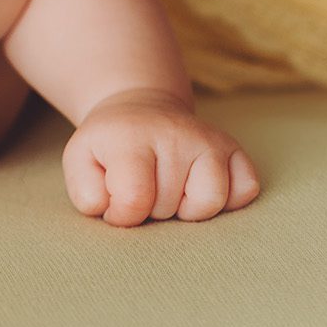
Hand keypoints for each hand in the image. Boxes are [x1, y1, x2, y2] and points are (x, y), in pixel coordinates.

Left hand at [61, 90, 260, 225]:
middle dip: (151, 210)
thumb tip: (118, 213)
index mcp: (131, 138)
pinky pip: (245, 190)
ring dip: (187, 210)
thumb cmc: (109, 146)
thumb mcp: (80, 162)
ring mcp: (209, 139)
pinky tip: (199, 187)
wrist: (140, 111)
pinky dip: (226, 200)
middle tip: (143, 187)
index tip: (116, 206)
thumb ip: (86, 193)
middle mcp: (175, 134)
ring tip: (170, 190)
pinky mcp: (234, 148)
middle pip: (169, 206)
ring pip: (210, 203)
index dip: (122, 215)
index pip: (134, 198)